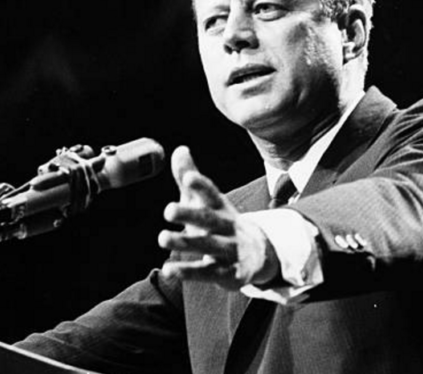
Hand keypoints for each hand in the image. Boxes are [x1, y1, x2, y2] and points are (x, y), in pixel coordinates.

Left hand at [158, 146, 278, 289]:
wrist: (260, 255)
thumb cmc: (223, 222)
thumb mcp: (209, 201)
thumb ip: (191, 177)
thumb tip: (179, 149)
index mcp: (221, 207)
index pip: (212, 194)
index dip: (201, 185)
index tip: (188, 177)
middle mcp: (227, 227)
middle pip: (209, 219)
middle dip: (190, 214)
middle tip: (168, 209)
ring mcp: (229, 250)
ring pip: (207, 246)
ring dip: (185, 242)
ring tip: (162, 238)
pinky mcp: (227, 273)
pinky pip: (206, 272)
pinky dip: (188, 272)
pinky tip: (168, 269)